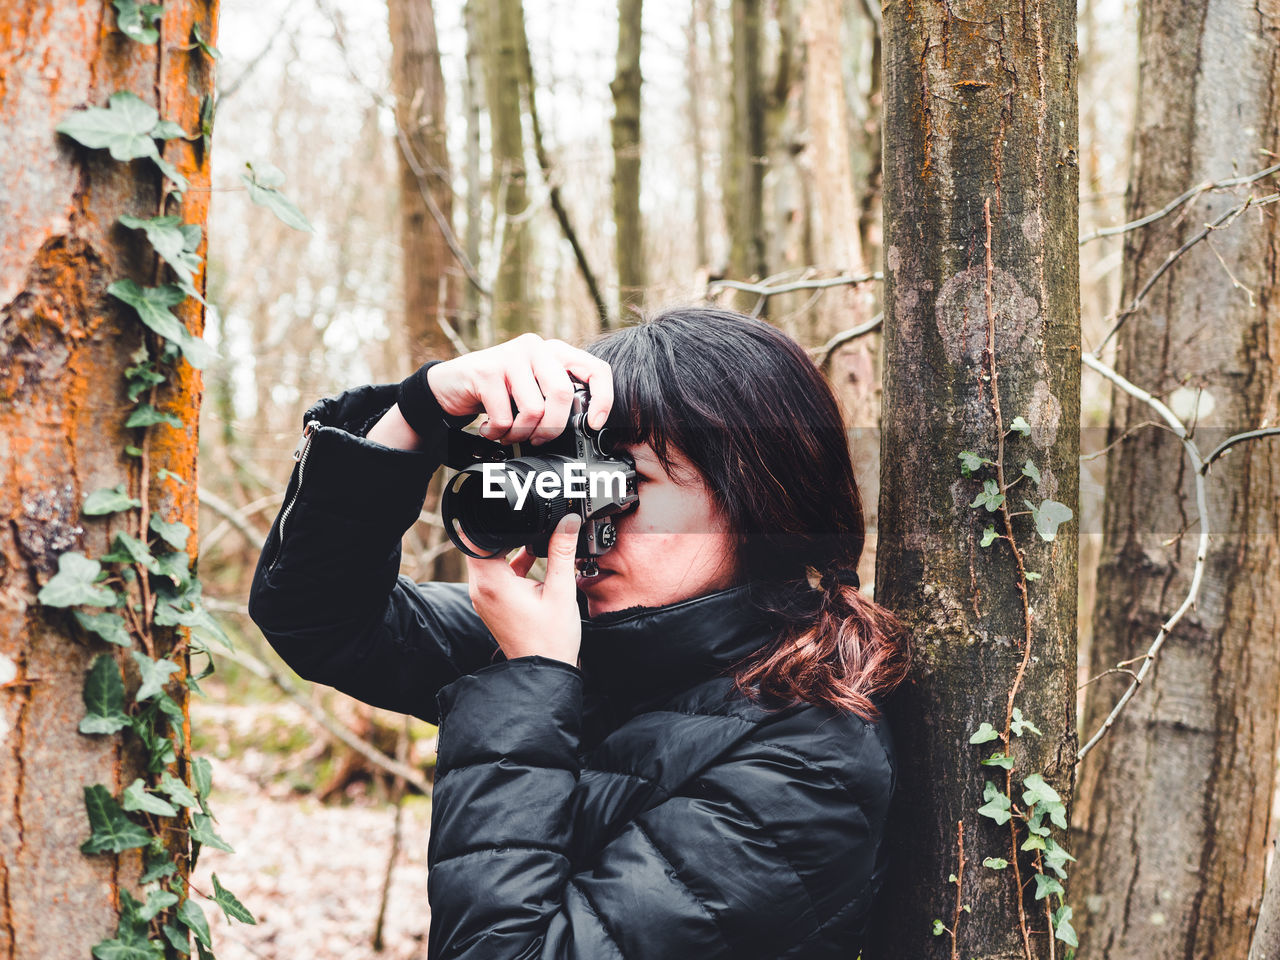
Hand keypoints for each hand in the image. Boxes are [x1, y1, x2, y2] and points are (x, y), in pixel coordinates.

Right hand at [426, 333, 613, 444]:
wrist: (450, 386)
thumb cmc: (498, 392)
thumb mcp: (533, 391)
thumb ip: (557, 399)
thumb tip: (585, 428)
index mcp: (555, 352)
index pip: (596, 369)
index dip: (603, 399)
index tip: (593, 424)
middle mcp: (536, 347)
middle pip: (563, 394)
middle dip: (552, 428)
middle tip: (538, 440)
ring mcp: (511, 356)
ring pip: (534, 410)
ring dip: (520, 434)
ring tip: (509, 434)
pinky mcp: (487, 370)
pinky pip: (504, 417)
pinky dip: (497, 433)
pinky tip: (489, 429)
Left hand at [464, 512, 583, 666]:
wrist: (544, 673)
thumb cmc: (551, 639)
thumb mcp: (562, 590)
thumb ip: (563, 551)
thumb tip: (568, 521)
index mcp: (492, 582)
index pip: (475, 538)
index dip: (488, 520)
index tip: (507, 511)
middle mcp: (481, 589)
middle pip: (481, 545)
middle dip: (502, 531)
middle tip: (526, 520)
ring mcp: (484, 597)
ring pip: (489, 559)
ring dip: (508, 547)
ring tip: (535, 540)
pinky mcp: (492, 603)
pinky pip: (497, 573)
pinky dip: (511, 563)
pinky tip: (536, 558)